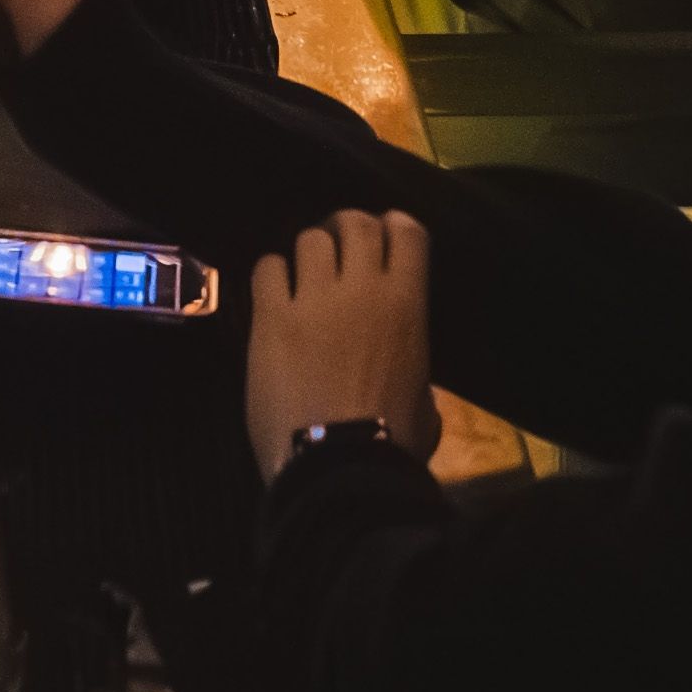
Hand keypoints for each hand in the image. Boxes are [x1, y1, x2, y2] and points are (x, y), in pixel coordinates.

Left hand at [245, 211, 429, 473]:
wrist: (339, 467)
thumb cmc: (392, 444)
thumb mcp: (424, 399)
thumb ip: (414, 369)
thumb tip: (408, 379)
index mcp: (407, 305)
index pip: (407, 232)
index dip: (392, 227)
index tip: (382, 240)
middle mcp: (362, 289)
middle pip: (354, 224)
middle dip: (345, 230)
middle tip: (336, 251)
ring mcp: (314, 300)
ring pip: (308, 239)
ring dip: (307, 254)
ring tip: (302, 278)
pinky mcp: (271, 318)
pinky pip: (267, 268)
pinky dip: (271, 274)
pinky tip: (272, 295)